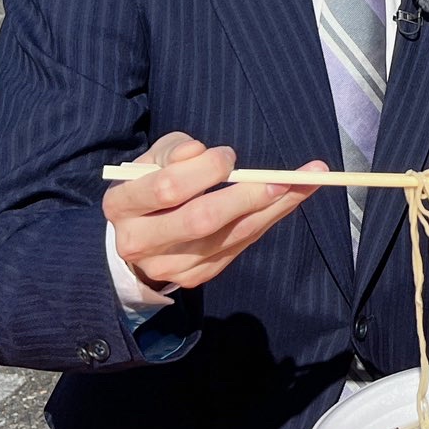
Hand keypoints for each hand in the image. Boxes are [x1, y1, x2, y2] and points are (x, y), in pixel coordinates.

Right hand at [102, 132, 322, 291]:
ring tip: (307, 183)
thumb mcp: (153, 158)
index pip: (167, 188)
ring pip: (227, 238)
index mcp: (122, 206)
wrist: (137, 233)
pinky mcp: (193, 277)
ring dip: (272, 208)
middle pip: (200, 220)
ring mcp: (168, 266)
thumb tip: (200, 150)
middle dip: (247, 196)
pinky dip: (266, 221)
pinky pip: (237, 248)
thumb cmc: (151, 183)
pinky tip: (288, 200)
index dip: (204, 170)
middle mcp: (139, 243)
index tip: (228, 155)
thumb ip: (174, 150)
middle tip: (287, 176)